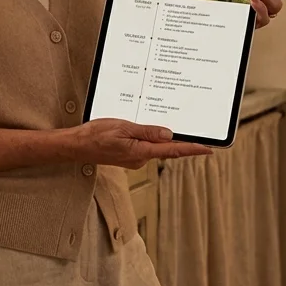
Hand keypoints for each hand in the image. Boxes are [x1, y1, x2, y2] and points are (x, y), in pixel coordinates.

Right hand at [65, 119, 210, 169]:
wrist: (77, 146)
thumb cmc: (95, 136)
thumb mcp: (122, 128)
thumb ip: (146, 131)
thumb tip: (168, 133)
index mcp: (141, 152)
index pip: (173, 150)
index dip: (192, 149)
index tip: (208, 149)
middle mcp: (140, 158)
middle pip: (167, 149)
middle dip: (182, 142)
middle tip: (199, 135)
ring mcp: (135, 158)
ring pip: (156, 147)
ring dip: (165, 139)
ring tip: (173, 127)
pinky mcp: (129, 155)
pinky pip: (146, 146)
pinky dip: (151, 138)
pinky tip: (150, 130)